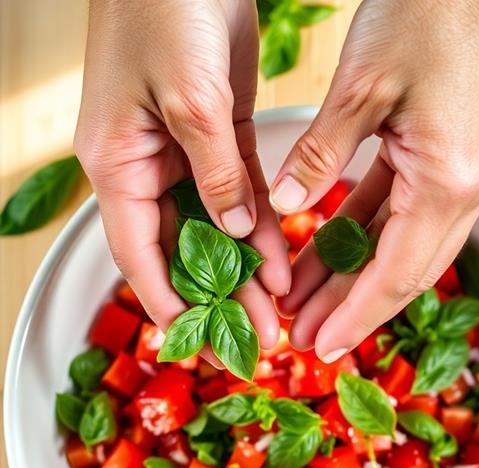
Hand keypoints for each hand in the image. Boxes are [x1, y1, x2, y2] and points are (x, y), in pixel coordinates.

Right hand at [75, 0, 289, 355]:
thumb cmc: (163, 6)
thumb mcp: (191, 98)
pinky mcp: (219, 135)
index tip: (198, 344)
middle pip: (179, 253)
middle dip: (216, 300)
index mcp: (117, 165)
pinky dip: (262, 227)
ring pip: (213, 231)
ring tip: (273, 315)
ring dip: (243, 272)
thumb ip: (215, 172)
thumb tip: (236, 233)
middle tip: (252, 342)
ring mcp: (182, 153)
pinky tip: (283, 262)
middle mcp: (145, 167)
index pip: (138, 256)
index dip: (167, 306)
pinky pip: (240, 195)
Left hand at [272, 0, 478, 362]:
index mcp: (451, 180)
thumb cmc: (434, 5)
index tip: (321, 348)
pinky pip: (407, 207)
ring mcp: (468, 169)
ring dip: (356, 272)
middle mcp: (468, 185)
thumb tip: (287, 208)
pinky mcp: (457, 150)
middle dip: (352, 306)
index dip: (355, 316)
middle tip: (306, 335)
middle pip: (405, 270)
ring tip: (307, 297)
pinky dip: (368, 230)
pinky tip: (331, 245)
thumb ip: (320, 156)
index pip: (397, 275)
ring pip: (404, 243)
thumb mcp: (362, 84)